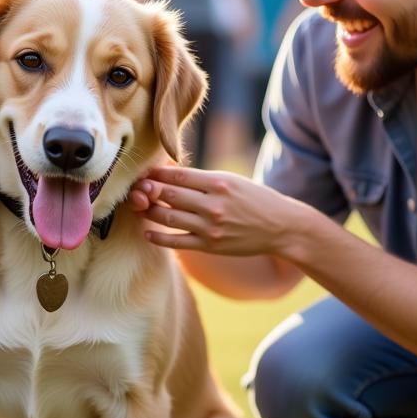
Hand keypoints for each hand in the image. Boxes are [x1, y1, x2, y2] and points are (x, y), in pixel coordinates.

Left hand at [137, 165, 299, 255]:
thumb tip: (168, 171)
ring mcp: (210, 227)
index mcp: (218, 183)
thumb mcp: (231, 180)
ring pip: (167, 217)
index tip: (145, 173)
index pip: (177, 175)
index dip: (156, 173)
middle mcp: (213, 204)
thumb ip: (202, 179)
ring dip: (149, 211)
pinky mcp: (210, 246)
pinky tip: (147, 232)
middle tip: (135, 188)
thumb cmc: (254, 199)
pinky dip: (158, 237)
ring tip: (140, 206)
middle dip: (147, 190)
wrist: (281, 227)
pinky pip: (176, 241)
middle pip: (168, 194)